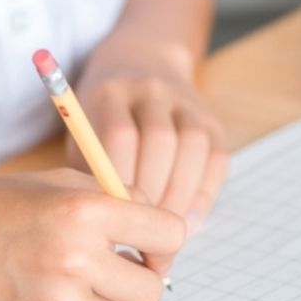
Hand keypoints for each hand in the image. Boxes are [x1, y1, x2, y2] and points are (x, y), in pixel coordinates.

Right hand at [0, 169, 185, 300]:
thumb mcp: (53, 182)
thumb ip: (109, 195)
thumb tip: (151, 217)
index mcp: (85, 212)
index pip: (168, 233)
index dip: (165, 238)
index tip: (152, 240)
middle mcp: (78, 260)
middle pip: (153, 287)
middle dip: (144, 274)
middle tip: (122, 262)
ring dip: (105, 291)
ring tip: (66, 269)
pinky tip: (40, 288)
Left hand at [75, 74, 227, 243]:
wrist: (137, 65)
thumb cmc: (101, 120)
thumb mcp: (84, 137)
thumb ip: (92, 175)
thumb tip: (109, 232)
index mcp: (110, 92)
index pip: (120, 136)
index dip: (121, 184)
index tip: (115, 221)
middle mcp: (150, 90)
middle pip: (159, 141)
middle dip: (153, 195)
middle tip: (142, 235)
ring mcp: (184, 100)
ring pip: (192, 146)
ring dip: (180, 196)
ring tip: (165, 231)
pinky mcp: (210, 118)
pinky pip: (216, 157)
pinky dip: (205, 194)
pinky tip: (188, 220)